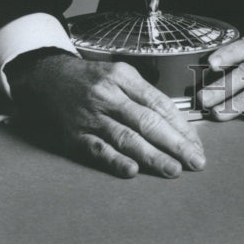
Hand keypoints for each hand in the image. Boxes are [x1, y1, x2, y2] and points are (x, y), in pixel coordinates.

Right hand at [6, 52, 204, 178]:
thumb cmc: (91, 79)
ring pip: (126, 137)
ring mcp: (91, 117)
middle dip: (175, 143)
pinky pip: (98, 149)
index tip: (197, 143)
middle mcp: (109, 96)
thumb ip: (144, 94)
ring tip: (173, 169)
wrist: (47, 78)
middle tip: (195, 161)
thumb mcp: (119, 74)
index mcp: (124, 77)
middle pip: (147, 121)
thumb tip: (175, 122)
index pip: (159, 103)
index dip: (180, 125)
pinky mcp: (75, 136)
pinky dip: (114, 160)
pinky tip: (131, 170)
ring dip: (152, 156)